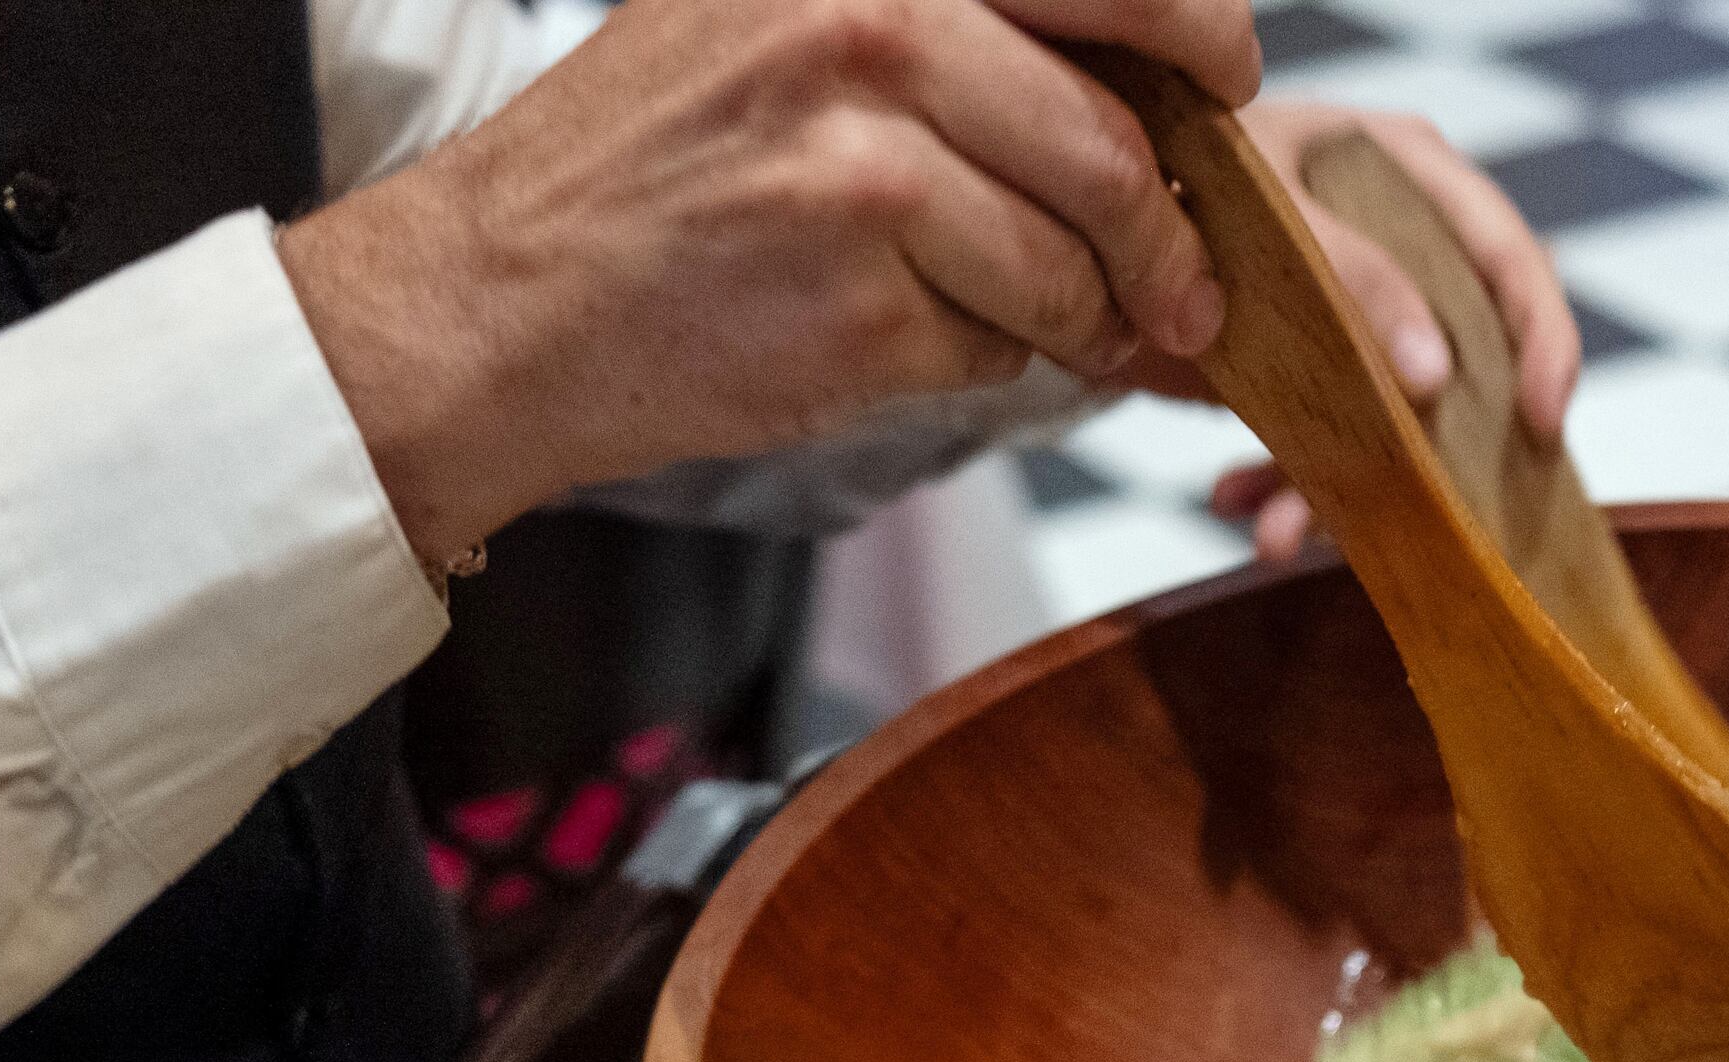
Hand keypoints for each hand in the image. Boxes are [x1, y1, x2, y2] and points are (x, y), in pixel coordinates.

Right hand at [279, 0, 1265, 569]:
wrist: (503, 293)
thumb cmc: (653, 164)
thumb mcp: (782, 13)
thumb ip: (950, 20)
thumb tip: (1151, 72)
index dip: (1201, 36)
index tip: (1225, 86)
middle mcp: (872, 23)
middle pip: (1111, 140)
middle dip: (1167, 231)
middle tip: (1181, 282)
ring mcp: (865, 166)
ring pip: (1069, 258)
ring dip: (1084, 315)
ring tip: (1054, 326)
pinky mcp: (859, 299)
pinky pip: (998, 343)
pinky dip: (987, 360)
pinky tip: (912, 338)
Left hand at [1153, 100, 1582, 561]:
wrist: (1095, 219)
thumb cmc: (1184, 176)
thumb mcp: (1271, 216)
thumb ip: (1353, 275)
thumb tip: (1438, 374)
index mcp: (1409, 173)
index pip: (1510, 256)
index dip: (1544, 341)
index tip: (1541, 423)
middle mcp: (1398, 244)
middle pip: (1463, 364)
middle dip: (1426, 454)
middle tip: (1418, 518)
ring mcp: (1355, 315)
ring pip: (1387, 424)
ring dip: (1332, 491)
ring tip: (1276, 533)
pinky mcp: (1309, 373)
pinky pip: (1319, 445)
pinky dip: (1277, 485)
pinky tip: (1235, 503)